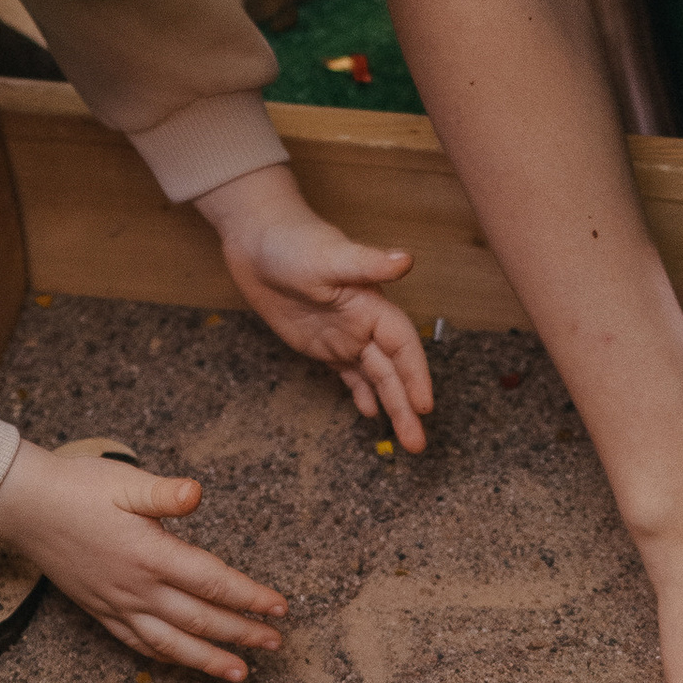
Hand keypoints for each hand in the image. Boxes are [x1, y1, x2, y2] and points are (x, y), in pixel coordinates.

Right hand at [0, 436, 286, 682]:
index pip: (213, 583)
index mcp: (150, 554)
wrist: (24, 506)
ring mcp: (117, 604)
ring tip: (240, 674)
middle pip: (200, 619)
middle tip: (275, 645)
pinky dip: (165, 657)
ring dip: (208, 660)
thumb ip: (164, 493)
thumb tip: (196, 493)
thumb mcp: (124, 481)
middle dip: (241, 634)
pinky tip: (183, 663)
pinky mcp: (100, 610)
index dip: (250, 597)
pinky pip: (137, 644)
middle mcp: (136, 588)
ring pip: (170, 643)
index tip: (280, 608)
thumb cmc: (77, 488)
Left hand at [196, 166, 434, 448]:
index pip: (402, 346)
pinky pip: (349, 373)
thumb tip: (406, 260)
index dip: (416, 375)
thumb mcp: (330, 255)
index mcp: (372, 305)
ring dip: (391, 406)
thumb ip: (368, 263)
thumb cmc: (294, 241)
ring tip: (408, 442)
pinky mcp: (321, 343)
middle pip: (393, 371)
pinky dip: (361, 393)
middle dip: (407, 406)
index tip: (424, 406)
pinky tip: (369, 413)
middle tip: (418, 444)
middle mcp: (364, 324)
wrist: (258, 239)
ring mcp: (344, 335)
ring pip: (375, 378)